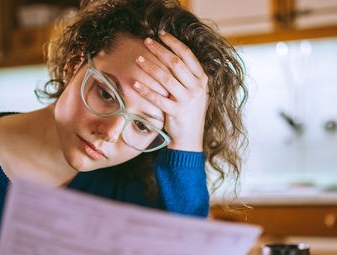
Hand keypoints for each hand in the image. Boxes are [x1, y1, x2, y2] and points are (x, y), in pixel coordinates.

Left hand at [133, 31, 208, 151]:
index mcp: (202, 80)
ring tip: (138, 59)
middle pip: (176, 63)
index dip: (174, 43)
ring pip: (166, 79)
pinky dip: (145, 90)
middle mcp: (197, 88)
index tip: (161, 34)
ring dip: (150, 67)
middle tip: (146, 42)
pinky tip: (134, 83)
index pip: (188, 55)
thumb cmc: (189, 112)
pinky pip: (158, 98)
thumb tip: (171, 54)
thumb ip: (187, 76)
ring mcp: (187, 101)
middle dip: (160, 50)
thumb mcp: (195, 92)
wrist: (190, 138)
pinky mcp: (176, 112)